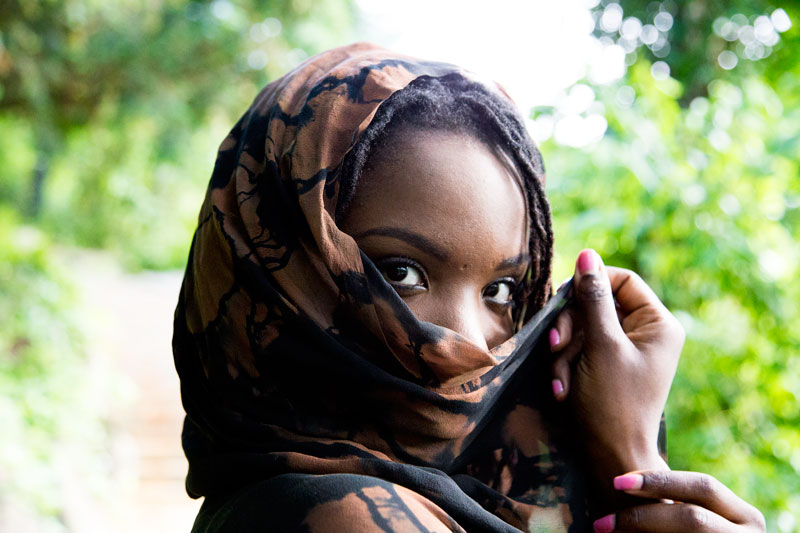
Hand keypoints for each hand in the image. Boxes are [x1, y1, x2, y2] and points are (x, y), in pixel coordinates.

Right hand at [549, 250, 683, 494]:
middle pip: (597, 302)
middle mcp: (646, 332)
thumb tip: (587, 253)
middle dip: (572, 327)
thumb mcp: (601, 346)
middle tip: (557, 347)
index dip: (590, 284)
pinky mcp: (606, 365)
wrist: (610, 457)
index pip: (621, 280)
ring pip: (582, 326)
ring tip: (562, 377)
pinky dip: (567, 363)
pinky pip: (580, 348)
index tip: (564, 301)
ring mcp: (625, 350)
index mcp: (658, 323)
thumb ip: (592, 299)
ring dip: (565, 350)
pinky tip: (564, 386)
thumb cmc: (612, 403)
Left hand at [593, 470, 765, 531]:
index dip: (659, 481)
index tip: (617, 482)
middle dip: (643, 517)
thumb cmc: (704, 531)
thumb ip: (679, 503)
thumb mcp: (705, 516)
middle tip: (602, 523)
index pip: (702, 486)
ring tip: (607, 532)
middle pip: (692, 518)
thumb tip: (622, 483)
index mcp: (745, 515)